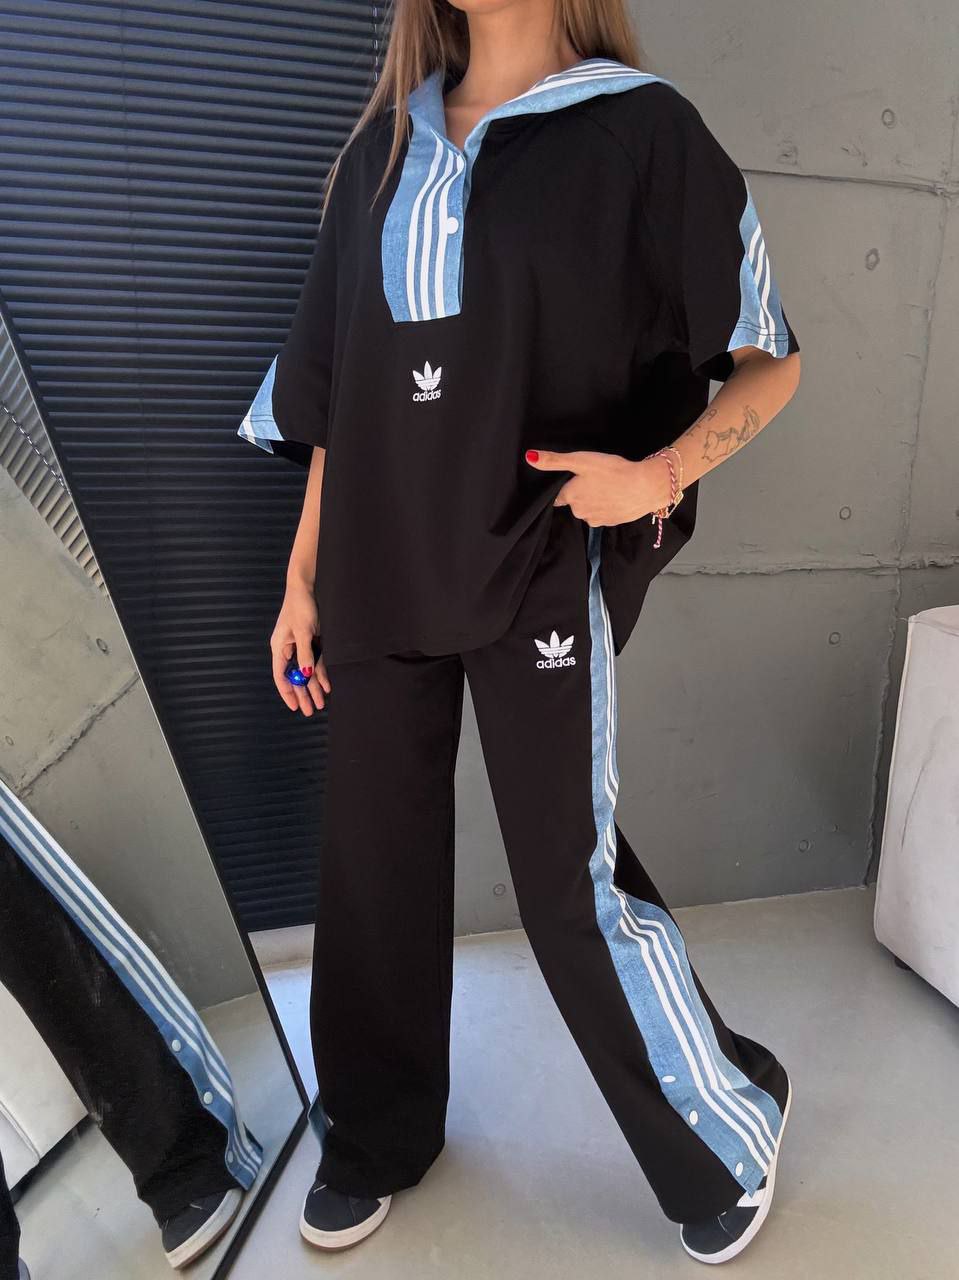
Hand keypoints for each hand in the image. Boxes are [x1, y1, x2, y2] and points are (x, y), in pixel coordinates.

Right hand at [271, 580, 330, 715]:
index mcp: (280, 647)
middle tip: (310, 710)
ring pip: (307, 671)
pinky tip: (327, 685)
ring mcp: (301, 645)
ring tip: (321, 702)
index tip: (295, 706)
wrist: (308, 585)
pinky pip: (316, 661)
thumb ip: (305, 654)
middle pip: (295, 676)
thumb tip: (306, 674)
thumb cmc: (300, 605)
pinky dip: (321, 673)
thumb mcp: (304, 631)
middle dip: (303, 694)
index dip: (287, 692)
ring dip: (314, 686)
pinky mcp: (312, 640)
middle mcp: (289, 648)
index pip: (280, 676)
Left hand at [525, 449, 670, 527]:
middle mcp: (580, 513)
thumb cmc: (613, 471)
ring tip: (607, 485)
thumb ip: (554, 460)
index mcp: (570, 497)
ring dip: (595, 499)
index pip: (558, 497)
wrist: (646, 487)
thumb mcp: (580, 460)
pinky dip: (608, 505)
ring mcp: (596, 520)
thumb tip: (529, 458)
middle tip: (594, 478)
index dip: (563, 488)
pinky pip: (604, 513)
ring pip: (589, 509)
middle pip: (574, 502)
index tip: (570, 480)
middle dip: (581, 492)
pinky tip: (616, 494)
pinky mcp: (612, 522)